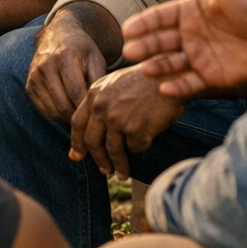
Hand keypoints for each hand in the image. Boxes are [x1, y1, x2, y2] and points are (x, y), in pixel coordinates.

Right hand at [25, 16, 107, 125]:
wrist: (57, 36)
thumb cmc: (81, 49)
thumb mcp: (96, 59)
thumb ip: (98, 81)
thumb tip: (97, 106)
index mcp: (65, 57)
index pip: (76, 93)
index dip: (87, 107)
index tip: (96, 112)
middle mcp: (46, 66)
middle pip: (63, 106)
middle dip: (78, 116)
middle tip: (89, 116)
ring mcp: (35, 77)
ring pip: (52, 112)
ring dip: (67, 118)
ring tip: (79, 114)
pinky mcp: (29, 85)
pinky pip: (43, 110)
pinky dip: (57, 115)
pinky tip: (67, 108)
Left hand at [68, 66, 185, 177]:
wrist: (170, 74)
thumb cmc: (146, 78)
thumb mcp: (115, 82)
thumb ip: (101, 101)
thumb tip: (94, 127)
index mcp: (94, 94)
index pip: (77, 123)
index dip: (76, 142)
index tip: (76, 156)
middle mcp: (102, 107)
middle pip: (92, 141)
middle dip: (98, 159)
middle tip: (104, 170)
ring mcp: (118, 119)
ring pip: (113, 150)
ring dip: (118, 166)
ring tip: (121, 174)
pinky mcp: (136, 130)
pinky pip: (135, 148)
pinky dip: (139, 149)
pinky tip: (144, 146)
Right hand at [123, 0, 246, 99]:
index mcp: (191, 12)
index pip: (160, 17)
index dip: (144, 23)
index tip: (129, 29)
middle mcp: (190, 34)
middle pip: (160, 41)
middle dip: (144, 46)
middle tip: (130, 51)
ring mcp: (199, 56)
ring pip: (170, 63)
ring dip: (157, 66)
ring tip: (146, 69)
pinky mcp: (210, 77)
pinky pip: (189, 84)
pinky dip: (177, 87)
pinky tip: (166, 88)